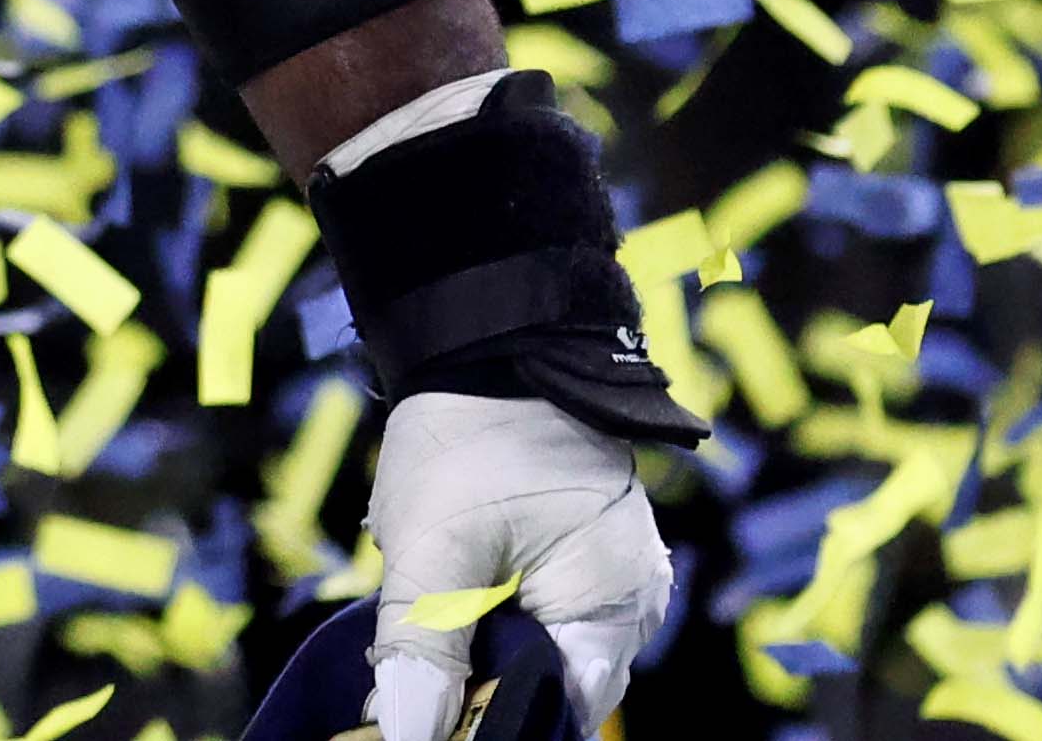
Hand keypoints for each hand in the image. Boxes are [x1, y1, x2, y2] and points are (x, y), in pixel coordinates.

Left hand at [366, 391, 671, 740]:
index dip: (489, 721)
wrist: (489, 338)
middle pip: (552, 689)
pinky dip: (493, 619)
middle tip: (409, 669)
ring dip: (482, 652)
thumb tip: (410, 732)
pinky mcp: (585, 558)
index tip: (424, 714)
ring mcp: (613, 579)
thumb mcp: (433, 545)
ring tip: (426, 621)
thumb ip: (424, 646)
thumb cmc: (469, 432)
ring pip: (541, 654)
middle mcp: (632, 604)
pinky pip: (543, 618)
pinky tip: (450, 599)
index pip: (559, 712)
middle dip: (480, 685)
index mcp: (615, 607)